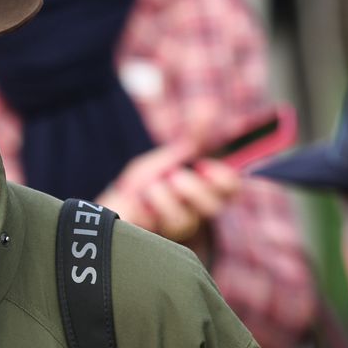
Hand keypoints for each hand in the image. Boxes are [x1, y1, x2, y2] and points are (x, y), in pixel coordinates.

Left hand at [96, 137, 240, 245]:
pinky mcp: (152, 241)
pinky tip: (135, 203)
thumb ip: (191, 137)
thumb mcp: (169, 157)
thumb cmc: (148, 181)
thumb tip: (207, 105)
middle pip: (213, 207)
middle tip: (173, 176)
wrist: (114, 202)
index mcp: (205, 191)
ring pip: (183, 221)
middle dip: (193, 189)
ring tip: (150, 188)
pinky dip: (141, 211)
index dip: (223, 178)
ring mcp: (174, 231)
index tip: (202, 165)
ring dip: (164, 198)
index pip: (232, 188)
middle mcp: (196, 214)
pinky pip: (151, 229)